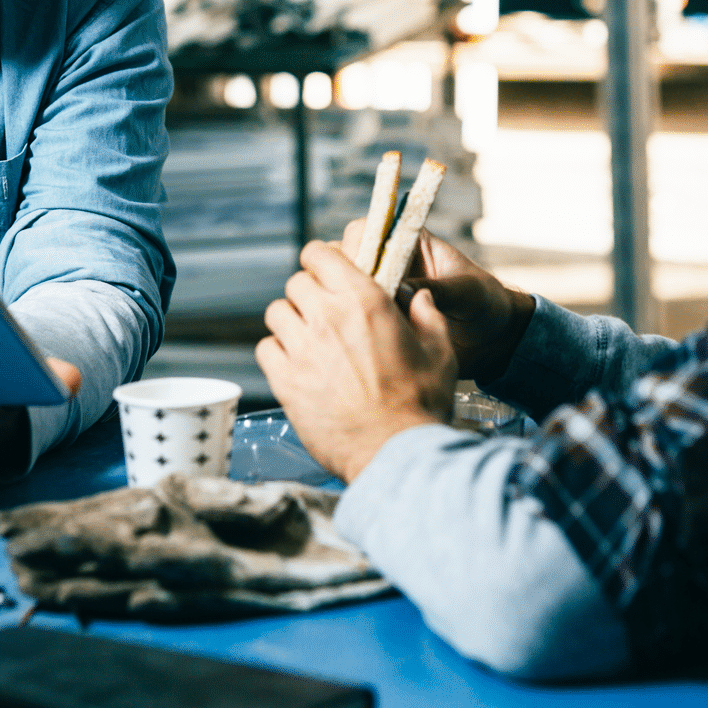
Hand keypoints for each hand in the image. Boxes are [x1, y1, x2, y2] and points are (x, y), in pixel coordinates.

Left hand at [255, 241, 457, 482]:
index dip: (321, 260)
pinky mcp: (285, 381)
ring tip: (308, 339)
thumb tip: (421, 298)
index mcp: (365, 300)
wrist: (394, 452)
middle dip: (307, 293)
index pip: (319, 254)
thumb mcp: (441, 352)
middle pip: (296, 282)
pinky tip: (296, 365)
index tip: (327, 272)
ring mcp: (302, 349)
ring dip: (290, 321)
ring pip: (277, 313)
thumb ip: (429, 317)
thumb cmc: (421, 404)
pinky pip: (266, 349)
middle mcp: (328, 317)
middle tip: (322, 312)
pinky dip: (277, 353)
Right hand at [331, 219, 533, 381]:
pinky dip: (352, 323)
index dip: (358, 245)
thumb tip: (402, 290)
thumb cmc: (484, 304)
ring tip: (363, 324)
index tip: (363, 270)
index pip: (369, 231)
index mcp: (409, 243)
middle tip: (363, 303)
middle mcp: (389, 263)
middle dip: (347, 277)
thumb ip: (439, 289)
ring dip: (346, 301)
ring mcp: (380, 291)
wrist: (490, 338)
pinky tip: (361, 339)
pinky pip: (354, 315)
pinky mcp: (378, 318)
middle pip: (346, 257)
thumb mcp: (468, 293)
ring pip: (343, 287)